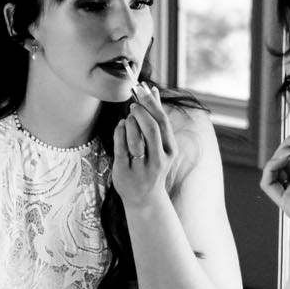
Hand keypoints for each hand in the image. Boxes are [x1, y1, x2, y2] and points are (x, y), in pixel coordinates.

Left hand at [112, 83, 176, 203]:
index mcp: (170, 151)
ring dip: (129, 122)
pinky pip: (120, 146)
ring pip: (135, 137)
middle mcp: (158, 160)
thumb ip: (156, 118)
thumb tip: (154, 89)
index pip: (163, 122)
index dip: (152, 103)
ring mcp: (141, 167)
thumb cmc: (151, 164)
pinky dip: (119, 132)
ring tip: (128, 118)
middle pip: (150, 128)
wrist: (145, 199)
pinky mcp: (125, 171)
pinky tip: (120, 126)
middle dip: (140, 111)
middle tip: (132, 103)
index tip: (142, 89)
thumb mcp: (160, 144)